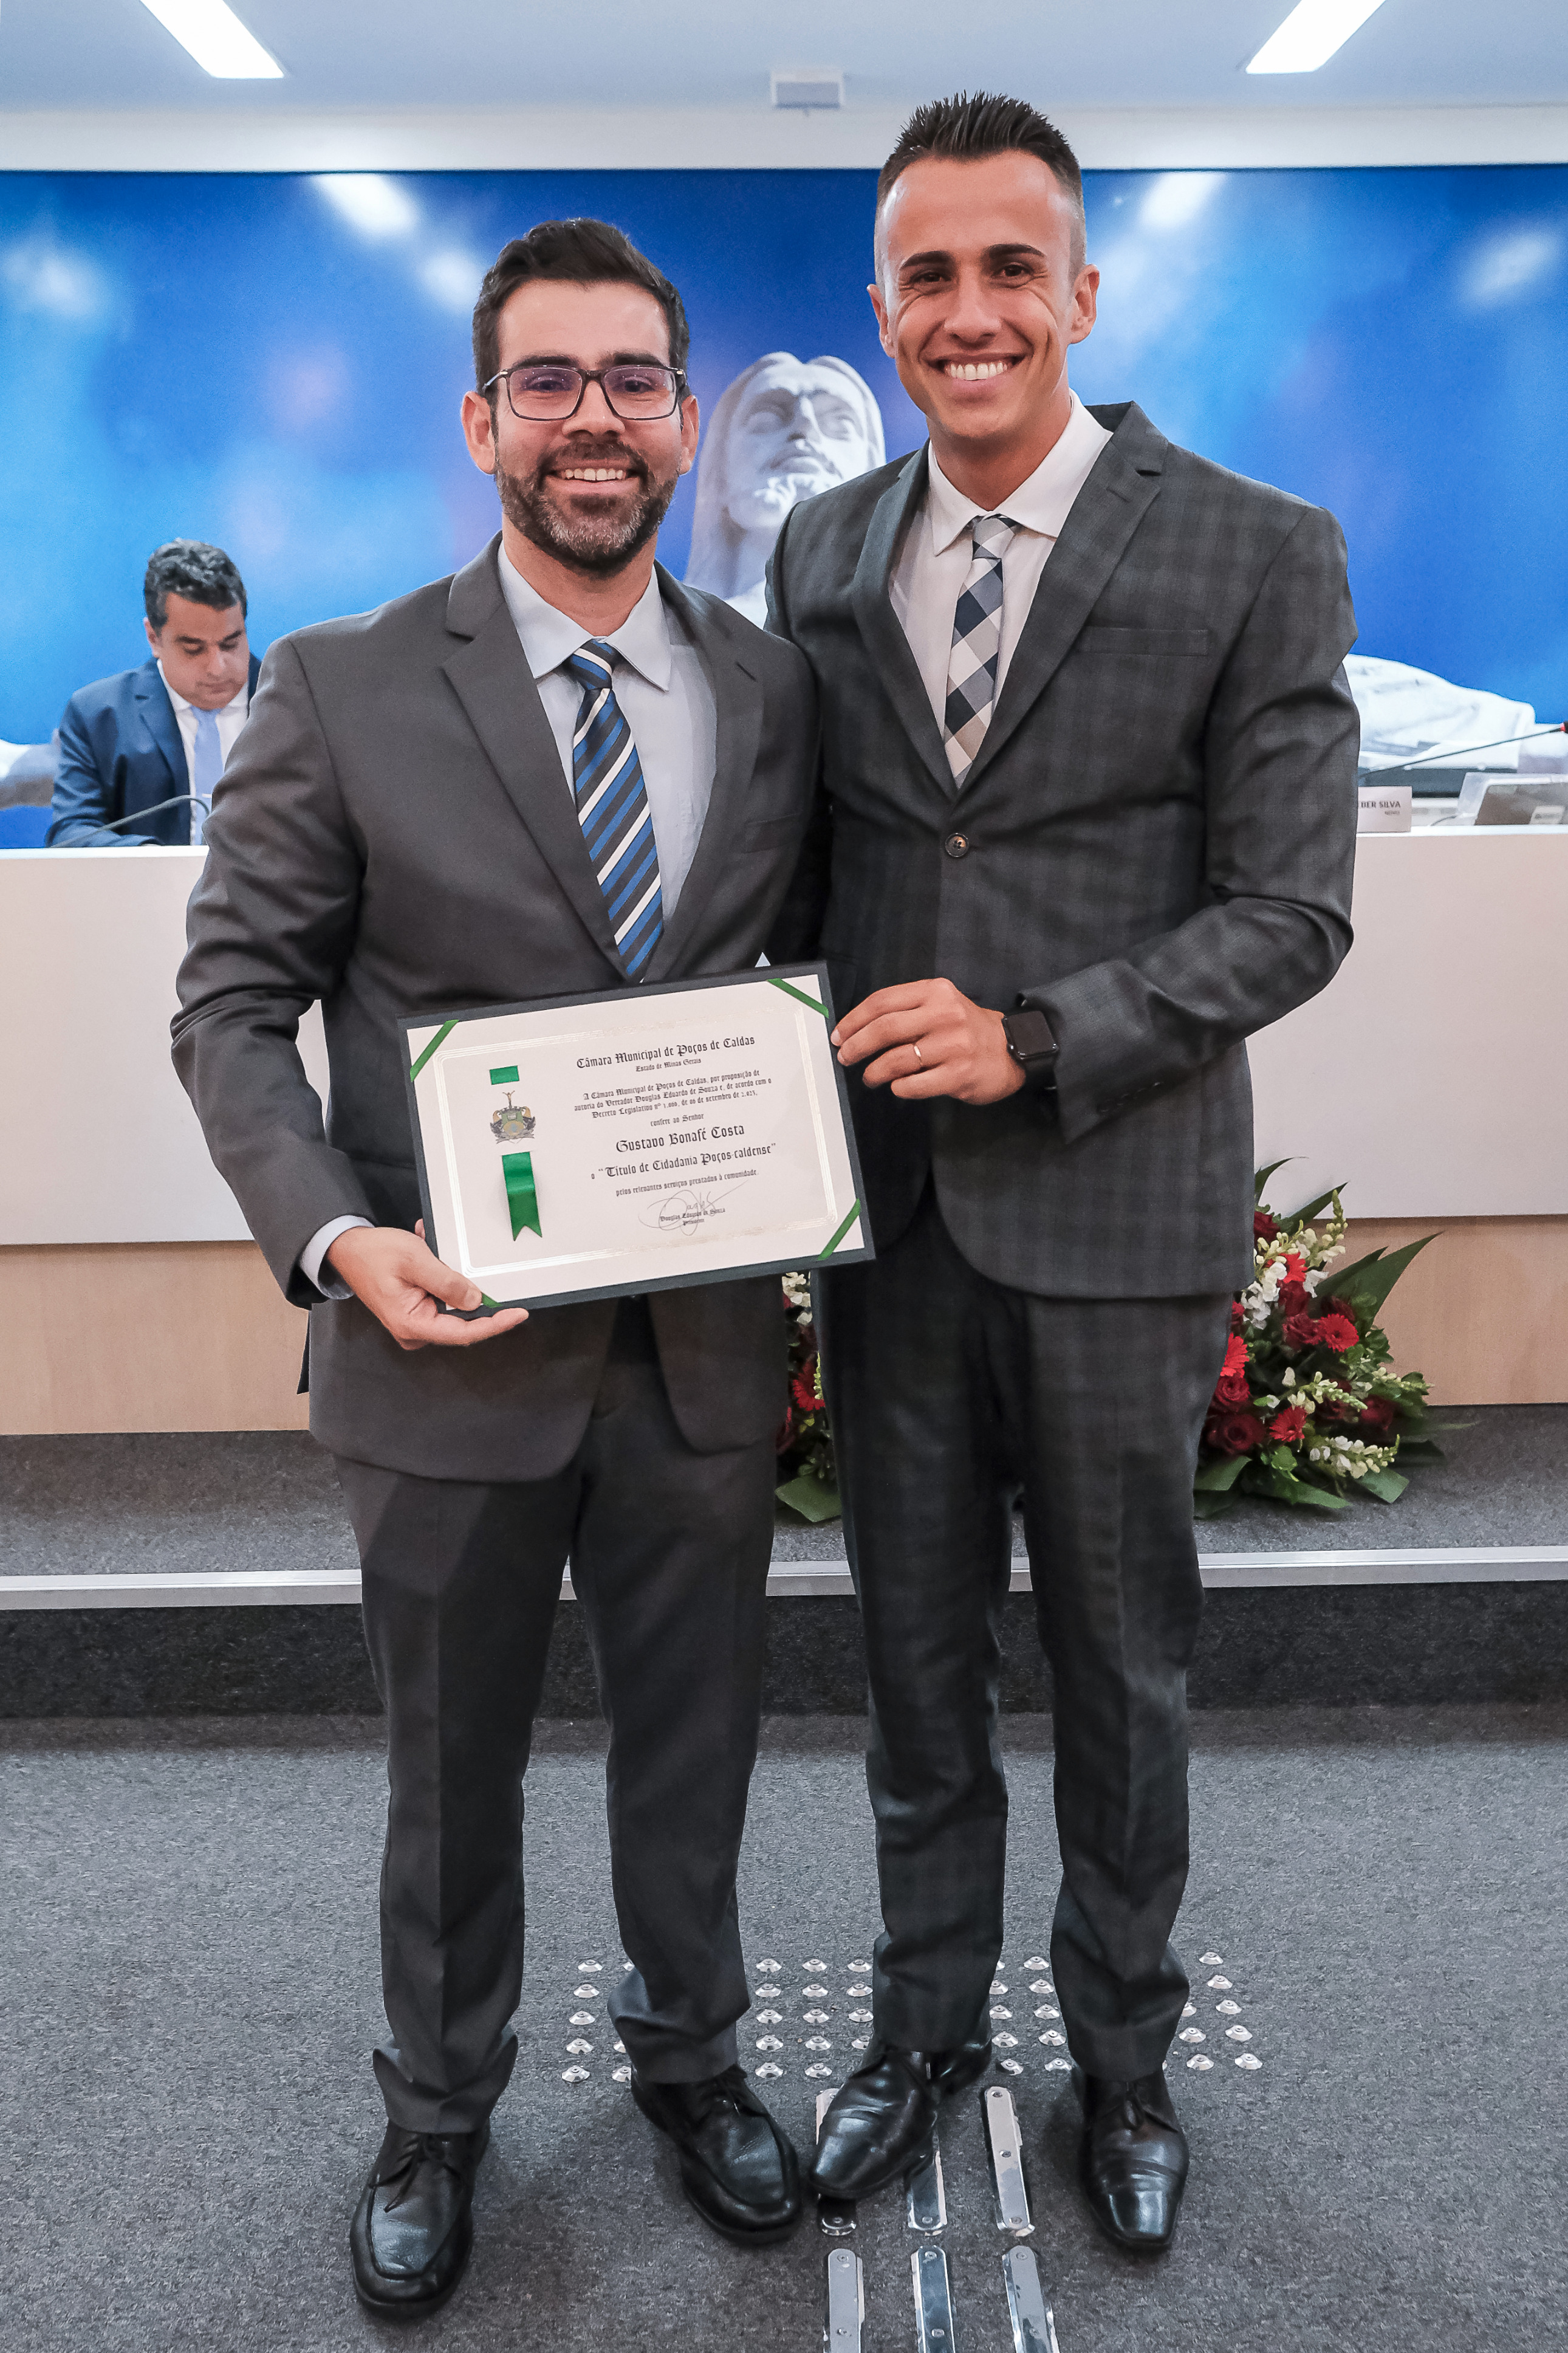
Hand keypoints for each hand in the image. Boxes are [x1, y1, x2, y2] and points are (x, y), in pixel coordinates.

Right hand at [325, 1220, 528, 1351]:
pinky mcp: (417, 1312)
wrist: (347, 1250)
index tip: (518, 1313)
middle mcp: (415, 1331)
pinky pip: (441, 1299)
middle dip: (469, 1291)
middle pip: (461, 1321)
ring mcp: (416, 1323)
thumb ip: (447, 1282)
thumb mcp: (415, 1260)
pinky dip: (442, 1277)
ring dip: (451, 1279)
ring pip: (453, 1307)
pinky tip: (430, 1254)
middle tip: (462, 1262)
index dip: (495, 1324)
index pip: (465, 1332)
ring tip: (432, 1250)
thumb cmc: (373, 1254)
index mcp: (413, 1324)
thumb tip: (476, 1300)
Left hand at [832, 978, 1023, 1104]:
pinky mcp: (959, 1074)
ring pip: (896, 1060)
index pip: (882, 1002)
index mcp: (935, 992)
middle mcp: (945, 1015)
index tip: (839, 1035)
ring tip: (870, 1077)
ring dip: (874, 1072)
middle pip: (884, 1029)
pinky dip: (899, 1088)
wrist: (1012, 1050)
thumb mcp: (941, 1004)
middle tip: (845, 1057)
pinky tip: (898, 1086)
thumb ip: (906, 1010)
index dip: (854, 1020)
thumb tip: (858, 1030)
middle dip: (856, 1046)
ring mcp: (953, 1046)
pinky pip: (914, 1085)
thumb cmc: (967, 1029)